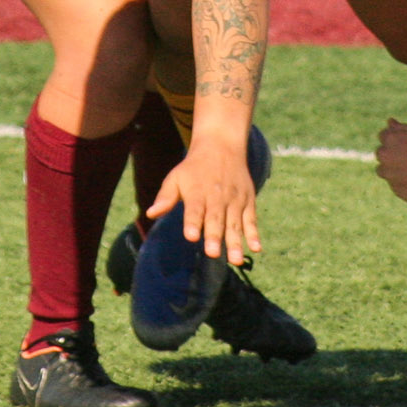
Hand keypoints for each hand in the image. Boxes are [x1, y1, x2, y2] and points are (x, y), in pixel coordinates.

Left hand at [147, 135, 259, 264]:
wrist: (222, 146)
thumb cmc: (194, 168)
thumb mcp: (176, 177)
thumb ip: (165, 197)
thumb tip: (151, 213)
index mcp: (197, 192)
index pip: (194, 209)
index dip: (192, 222)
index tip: (190, 236)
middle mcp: (217, 196)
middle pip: (215, 218)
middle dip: (214, 236)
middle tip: (213, 253)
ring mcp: (235, 199)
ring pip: (235, 223)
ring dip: (236, 242)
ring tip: (236, 260)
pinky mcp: (248, 201)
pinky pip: (251, 219)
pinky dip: (254, 234)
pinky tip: (256, 248)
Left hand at [376, 119, 406, 204]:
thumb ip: (401, 128)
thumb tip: (389, 122)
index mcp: (390, 138)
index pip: (383, 136)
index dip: (397, 140)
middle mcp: (386, 156)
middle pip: (381, 154)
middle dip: (391, 154)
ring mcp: (390, 175)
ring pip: (383, 171)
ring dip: (392, 170)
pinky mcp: (398, 191)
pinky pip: (395, 186)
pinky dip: (403, 184)